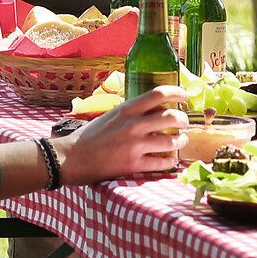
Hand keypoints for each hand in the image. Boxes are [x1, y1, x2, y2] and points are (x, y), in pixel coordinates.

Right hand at [58, 86, 187, 182]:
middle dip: (184, 119)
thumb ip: (131, 112)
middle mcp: (133, 125)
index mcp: (126, 109)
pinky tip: (171, 160)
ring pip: (172, 141)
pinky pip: (162, 162)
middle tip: (184, 122)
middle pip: (172, 116)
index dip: (177, 92)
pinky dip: (171, 161)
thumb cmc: (89, 136)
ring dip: (181, 141)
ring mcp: (134, 145)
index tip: (185, 95)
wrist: (72, 158)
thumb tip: (153, 108)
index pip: (159, 93)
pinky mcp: (133, 165)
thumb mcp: (110, 115)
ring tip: (181, 141)